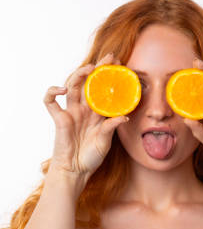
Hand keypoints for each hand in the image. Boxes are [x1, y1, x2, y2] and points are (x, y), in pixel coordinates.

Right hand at [44, 53, 128, 181]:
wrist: (76, 170)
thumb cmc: (91, 156)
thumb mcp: (106, 141)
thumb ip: (112, 127)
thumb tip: (125, 116)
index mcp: (97, 113)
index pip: (103, 89)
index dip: (109, 76)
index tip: (119, 64)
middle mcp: (84, 109)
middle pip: (88, 83)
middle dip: (98, 68)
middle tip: (109, 58)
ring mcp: (71, 112)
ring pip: (71, 86)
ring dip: (79, 75)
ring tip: (90, 68)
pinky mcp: (59, 119)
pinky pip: (50, 102)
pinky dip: (52, 92)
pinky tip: (61, 89)